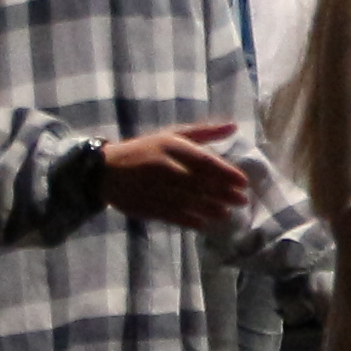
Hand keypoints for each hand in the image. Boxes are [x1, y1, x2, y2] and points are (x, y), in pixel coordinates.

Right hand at [101, 122, 257, 229]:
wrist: (106, 169)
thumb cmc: (147, 149)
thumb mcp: (173, 135)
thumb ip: (205, 133)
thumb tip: (234, 127)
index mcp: (172, 147)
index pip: (206, 162)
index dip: (227, 173)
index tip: (243, 182)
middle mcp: (165, 167)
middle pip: (201, 183)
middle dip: (224, 193)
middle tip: (242, 200)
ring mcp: (155, 188)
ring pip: (190, 202)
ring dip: (211, 209)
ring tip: (226, 213)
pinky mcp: (147, 206)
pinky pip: (173, 216)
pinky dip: (190, 220)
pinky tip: (204, 224)